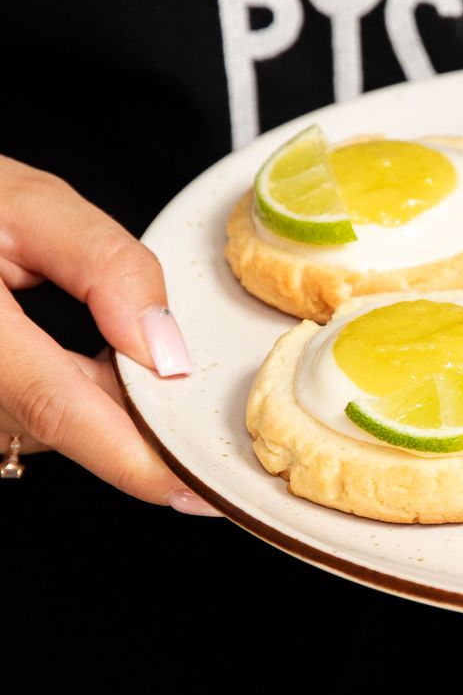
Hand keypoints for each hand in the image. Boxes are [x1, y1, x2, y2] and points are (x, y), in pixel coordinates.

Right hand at [0, 156, 217, 512]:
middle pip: (64, 425)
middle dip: (139, 422)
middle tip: (202, 411)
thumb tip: (164, 350)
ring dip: (109, 406)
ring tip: (138, 361)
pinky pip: (33, 420)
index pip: (57, 408)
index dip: (132, 458)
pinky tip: (105, 365)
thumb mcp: (28, 204)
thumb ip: (104, 266)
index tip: (195, 489)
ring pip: (51, 430)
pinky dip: (81, 398)